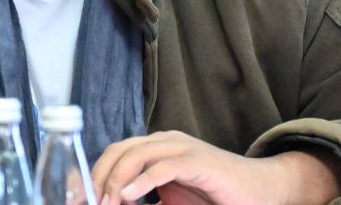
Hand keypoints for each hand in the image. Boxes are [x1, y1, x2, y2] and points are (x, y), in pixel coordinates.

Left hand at [90, 131, 340, 204]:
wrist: (260, 191)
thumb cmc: (215, 197)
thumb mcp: (170, 200)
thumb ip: (143, 200)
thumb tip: (114, 204)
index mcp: (156, 148)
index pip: (115, 152)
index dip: (94, 173)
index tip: (81, 197)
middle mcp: (166, 142)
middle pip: (120, 150)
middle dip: (99, 176)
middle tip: (89, 201)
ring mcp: (183, 148)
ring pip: (137, 154)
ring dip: (116, 180)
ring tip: (108, 201)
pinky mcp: (199, 161)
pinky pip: (164, 166)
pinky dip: (142, 180)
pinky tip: (128, 195)